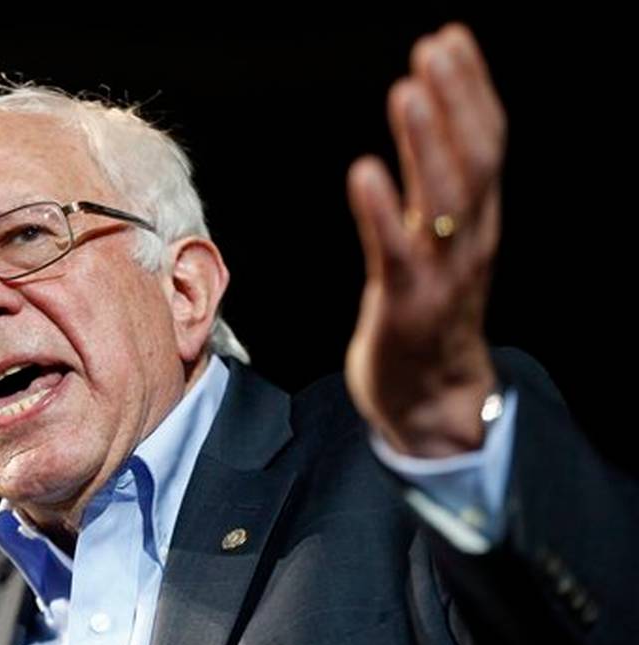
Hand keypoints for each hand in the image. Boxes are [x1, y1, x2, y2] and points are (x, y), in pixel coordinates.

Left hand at [345, 24, 505, 458]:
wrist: (432, 398)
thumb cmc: (429, 314)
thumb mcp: (445, 247)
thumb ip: (440, 194)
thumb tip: (427, 131)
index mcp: (478, 224)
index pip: (486, 146)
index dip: (472, 91)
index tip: (451, 40)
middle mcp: (470, 242)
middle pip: (472, 163)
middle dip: (456, 101)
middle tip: (434, 48)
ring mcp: (441, 275)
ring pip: (444, 201)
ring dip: (426, 143)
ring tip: (407, 90)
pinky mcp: (406, 307)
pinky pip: (397, 253)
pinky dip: (382, 211)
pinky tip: (364, 172)